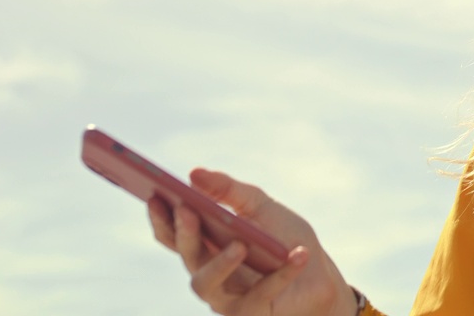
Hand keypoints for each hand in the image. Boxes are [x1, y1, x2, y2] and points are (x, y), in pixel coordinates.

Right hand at [147, 168, 357, 315]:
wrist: (318, 276)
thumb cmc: (284, 238)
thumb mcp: (260, 206)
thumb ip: (228, 190)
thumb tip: (194, 173)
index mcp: (206, 246)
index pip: (173, 235)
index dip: (161, 217)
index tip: (155, 194)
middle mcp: (208, 274)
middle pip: (188, 256)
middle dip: (185, 234)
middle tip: (188, 210)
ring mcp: (226, 298)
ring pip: (207, 284)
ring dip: (221, 263)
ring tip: (240, 244)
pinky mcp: (251, 313)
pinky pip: (261, 294)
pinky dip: (282, 274)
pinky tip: (297, 254)